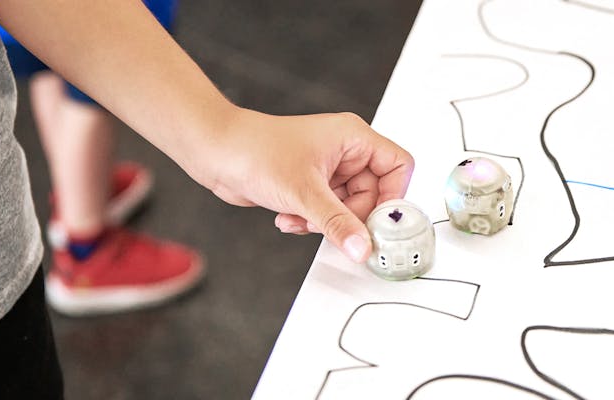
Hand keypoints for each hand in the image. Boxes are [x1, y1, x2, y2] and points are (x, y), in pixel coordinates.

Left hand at [198, 109, 413, 262]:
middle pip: (374, 195)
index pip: (398, 166)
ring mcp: (329, 169)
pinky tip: (288, 217)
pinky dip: (311, 221)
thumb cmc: (255, 151)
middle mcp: (345, 151)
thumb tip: (364, 247)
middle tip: (331, 227)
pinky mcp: (312, 185)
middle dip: (348, 216)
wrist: (215, 153)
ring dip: (325, 222)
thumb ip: (338, 223)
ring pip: (348, 208)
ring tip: (299, 217)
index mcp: (353, 137)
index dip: (394, 197)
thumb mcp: (304, 193)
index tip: (381, 223)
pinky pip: (328, 213)